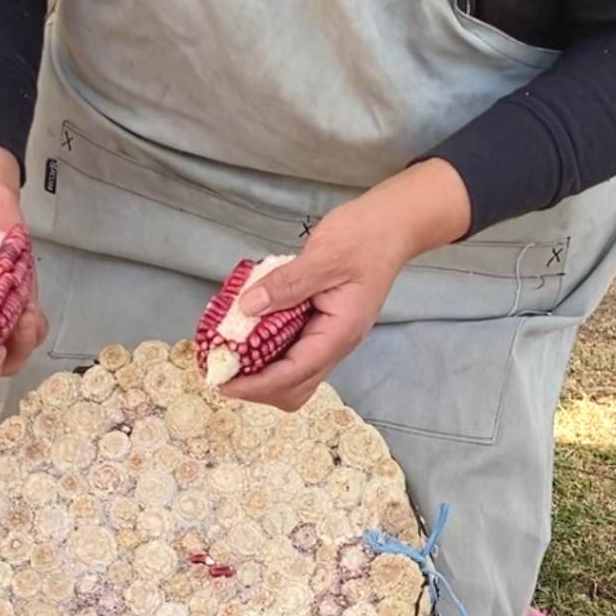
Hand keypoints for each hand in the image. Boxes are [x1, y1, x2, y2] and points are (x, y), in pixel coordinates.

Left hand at [220, 159, 472, 411]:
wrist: (393, 225)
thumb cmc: (365, 236)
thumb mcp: (324, 255)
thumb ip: (286, 284)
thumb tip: (246, 309)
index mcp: (339, 334)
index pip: (293, 374)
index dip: (255, 384)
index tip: (222, 381)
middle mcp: (336, 345)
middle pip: (294, 390)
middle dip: (256, 388)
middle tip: (221, 368)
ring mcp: (330, 340)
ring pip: (293, 378)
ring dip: (261, 375)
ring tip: (230, 355)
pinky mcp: (322, 329)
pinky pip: (293, 355)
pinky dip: (268, 355)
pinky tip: (247, 336)